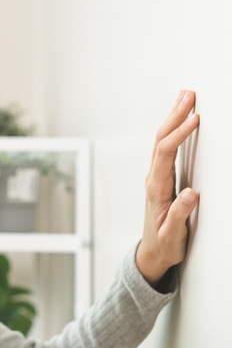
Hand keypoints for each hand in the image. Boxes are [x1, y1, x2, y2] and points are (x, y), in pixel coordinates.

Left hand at [135, 89, 199, 286]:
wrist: (153, 253)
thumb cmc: (164, 244)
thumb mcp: (173, 233)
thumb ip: (181, 213)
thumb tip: (191, 193)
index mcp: (156, 188)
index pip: (166, 153)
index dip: (180, 134)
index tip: (195, 118)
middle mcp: (154, 178)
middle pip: (161, 140)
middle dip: (175, 115)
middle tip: (189, 94)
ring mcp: (156, 177)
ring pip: (162, 141)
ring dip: (174, 118)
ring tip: (185, 97)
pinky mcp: (162, 179)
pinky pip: (166, 149)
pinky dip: (175, 131)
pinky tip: (181, 121)